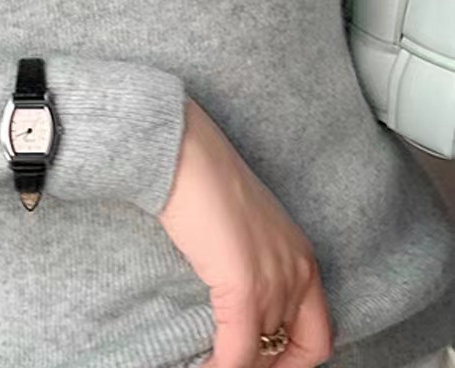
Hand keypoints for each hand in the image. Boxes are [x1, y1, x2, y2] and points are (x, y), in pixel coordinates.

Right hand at [158, 99, 333, 367]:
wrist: (185, 155)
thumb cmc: (205, 180)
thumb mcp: (246, 228)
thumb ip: (256, 264)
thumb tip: (237, 300)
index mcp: (302, 257)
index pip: (318, 337)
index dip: (292, 360)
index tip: (262, 357)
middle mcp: (298, 272)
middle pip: (292, 350)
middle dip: (261, 362)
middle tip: (230, 360)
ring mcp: (274, 282)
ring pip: (261, 354)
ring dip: (235, 364)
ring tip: (211, 363)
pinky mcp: (243, 289)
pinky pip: (238, 353)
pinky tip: (202, 367)